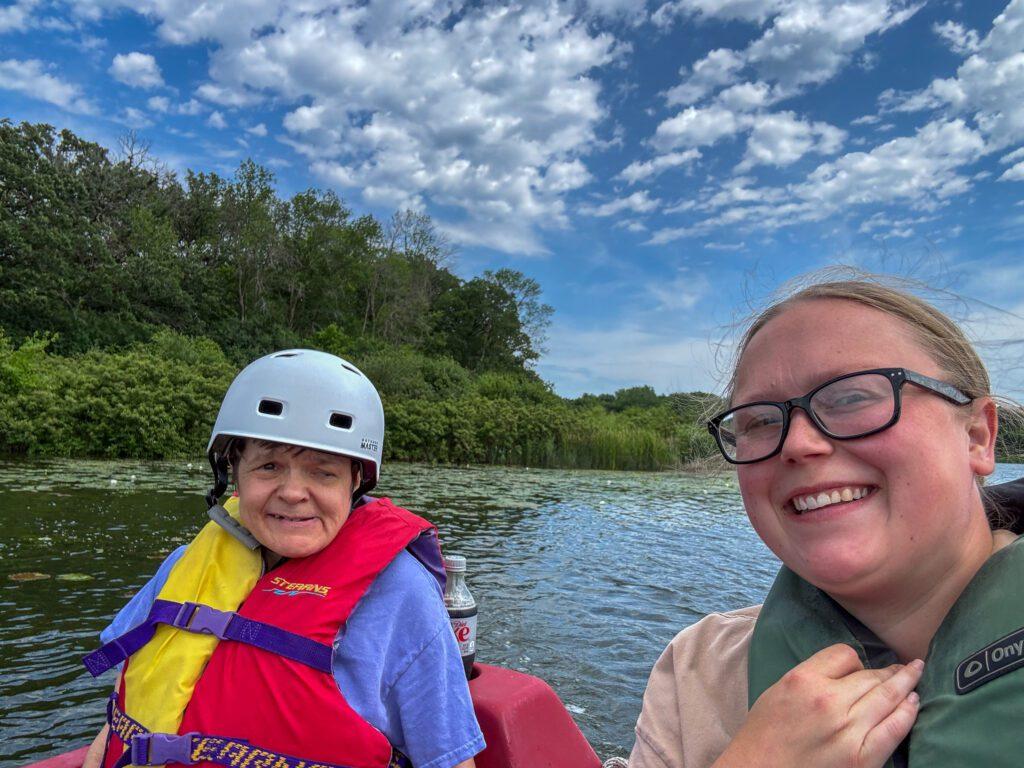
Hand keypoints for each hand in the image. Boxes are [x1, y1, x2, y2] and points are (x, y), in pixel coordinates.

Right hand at [713, 644, 922, 767]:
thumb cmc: (764, 734)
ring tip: (916, 673)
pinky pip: (894, 728)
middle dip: (890, 670)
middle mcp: (829, 701)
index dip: (855, 660)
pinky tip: (914, 702)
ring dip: (906, 683)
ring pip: (887, 697)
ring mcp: (848, 731)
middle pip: (870, 676)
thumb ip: (810, 677)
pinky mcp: (862, 758)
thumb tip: (845, 674)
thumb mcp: (778, 691)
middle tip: (906, 666)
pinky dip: (908, 713)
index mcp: (803, 680)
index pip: (844, 655)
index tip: (859, 668)